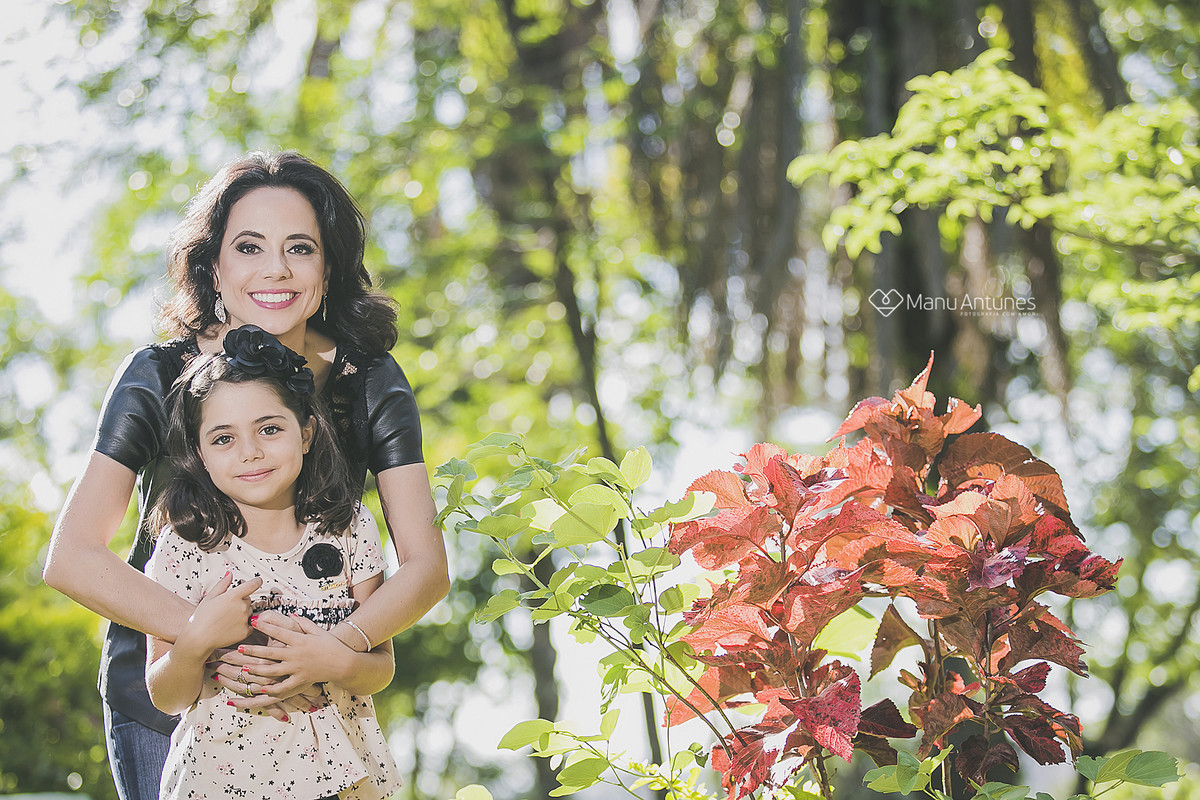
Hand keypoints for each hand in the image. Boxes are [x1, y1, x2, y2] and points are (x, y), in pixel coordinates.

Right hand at [178, 573, 262, 655]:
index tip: (257, 581)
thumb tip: (230, 574)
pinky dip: (243, 625)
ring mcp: (244, 620)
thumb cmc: (201, 617)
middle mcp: (242, 607)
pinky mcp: (245, 632)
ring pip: (249, 612)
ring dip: (242, 613)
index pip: (253, 584)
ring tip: (226, 619)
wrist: (198, 638)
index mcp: (233, 596)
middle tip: (227, 608)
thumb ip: (222, 584)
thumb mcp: (209, 597)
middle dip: (241, 601)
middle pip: (248, 600)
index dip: (256, 581)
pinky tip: (230, 627)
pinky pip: (249, 625)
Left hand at [238, 610, 355, 695]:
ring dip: (257, 669)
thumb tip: (292, 616)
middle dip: (253, 650)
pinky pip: (284, 687)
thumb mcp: (318, 631)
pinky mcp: (300, 680)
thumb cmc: (332, 645)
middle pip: (270, 652)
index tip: (253, 621)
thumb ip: (304, 623)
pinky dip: (272, 689)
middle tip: (239, 647)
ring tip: (244, 668)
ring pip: (272, 670)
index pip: (278, 631)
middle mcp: (296, 654)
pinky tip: (261, 689)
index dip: (265, 626)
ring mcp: (297, 669)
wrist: (344, 663)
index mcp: (300, 640)